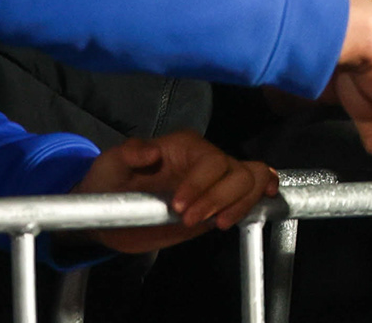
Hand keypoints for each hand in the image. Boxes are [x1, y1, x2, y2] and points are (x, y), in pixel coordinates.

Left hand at [72, 131, 276, 253]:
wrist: (108, 212)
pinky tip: (262, 202)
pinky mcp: (217, 205)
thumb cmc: (108, 181)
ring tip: (218, 224)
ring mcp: (215, 183)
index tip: (178, 207)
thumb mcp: (109, 164)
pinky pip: (250, 195)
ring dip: (240, 203)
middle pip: (238, 172)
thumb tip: (150, 151)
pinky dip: (258, 196)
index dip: (201, 184)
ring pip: (250, 181)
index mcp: (186, 147)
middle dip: (220, 198)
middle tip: (191, 221)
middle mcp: (206, 161)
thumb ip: (128, 154)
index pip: (211, 160)